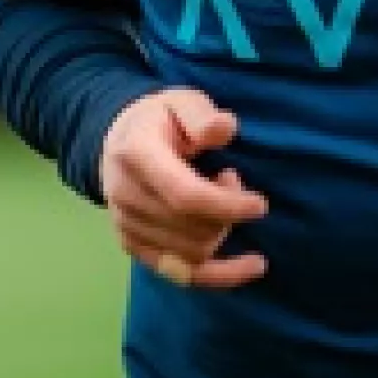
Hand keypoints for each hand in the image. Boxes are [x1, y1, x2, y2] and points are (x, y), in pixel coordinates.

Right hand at [99, 88, 269, 290]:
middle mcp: (125, 195)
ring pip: (192, 252)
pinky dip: (221, 275)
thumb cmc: (160, 119)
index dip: (227, 205)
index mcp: (137, 154)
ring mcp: (126, 224)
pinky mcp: (132, 246)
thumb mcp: (182, 102)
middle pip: (192, 227)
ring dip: (221, 232)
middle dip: (227, 212)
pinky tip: (250, 266)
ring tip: (221, 199)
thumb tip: (223, 129)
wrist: (118, 140)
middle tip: (232, 180)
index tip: (259, 204)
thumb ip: (201, 115)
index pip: (184, 195)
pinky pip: (182, 275)